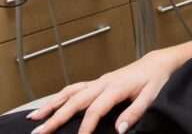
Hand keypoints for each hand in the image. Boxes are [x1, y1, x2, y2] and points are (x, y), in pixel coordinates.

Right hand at [27, 47, 182, 133]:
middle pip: (75, 100)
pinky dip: (59, 97)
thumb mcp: (151, 96)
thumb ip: (134, 112)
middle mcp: (103, 83)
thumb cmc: (155, 80)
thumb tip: (119, 129)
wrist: (157, 63)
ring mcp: (98, 81)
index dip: (86, 125)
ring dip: (51, 105)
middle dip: (56, 116)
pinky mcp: (98, 82)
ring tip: (34, 118)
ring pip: (70, 92)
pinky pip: (74, 88)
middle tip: (39, 131)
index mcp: (116, 87)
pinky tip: (50, 105)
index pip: (96, 109)